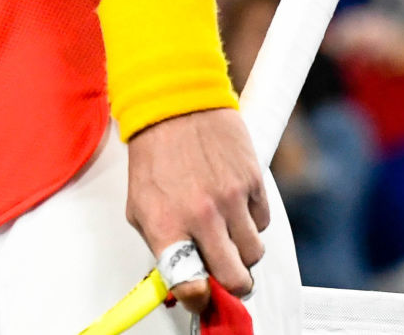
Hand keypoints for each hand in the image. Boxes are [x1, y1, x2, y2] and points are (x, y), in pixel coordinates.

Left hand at [125, 107, 268, 310]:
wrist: (175, 103)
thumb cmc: (155, 153)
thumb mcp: (140, 204)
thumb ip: (161, 243)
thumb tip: (179, 277)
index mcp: (166, 223)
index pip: (190, 284)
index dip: (200, 299)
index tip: (202, 299)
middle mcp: (201, 215)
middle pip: (236, 280)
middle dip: (233, 286)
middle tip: (227, 276)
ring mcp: (231, 200)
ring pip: (255, 255)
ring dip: (243, 251)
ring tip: (226, 230)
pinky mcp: (253, 183)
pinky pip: (263, 223)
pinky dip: (252, 221)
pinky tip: (234, 202)